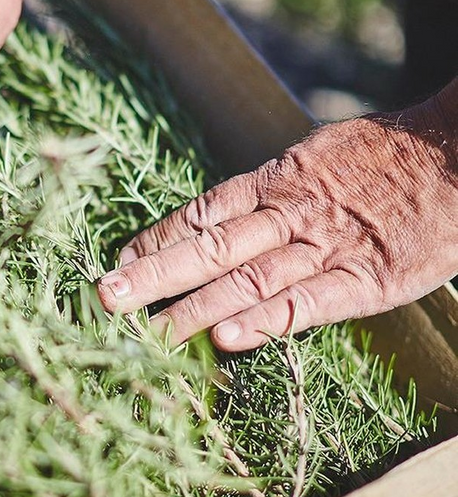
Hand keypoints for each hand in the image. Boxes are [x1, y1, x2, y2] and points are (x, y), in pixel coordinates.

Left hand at [97, 88, 457, 350]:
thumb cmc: (392, 157)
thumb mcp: (322, 156)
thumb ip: (276, 188)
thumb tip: (229, 213)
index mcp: (278, 181)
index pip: (203, 211)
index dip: (159, 237)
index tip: (119, 261)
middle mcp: (290, 214)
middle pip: (211, 246)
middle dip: (155, 275)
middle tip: (104, 298)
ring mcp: (326, 247)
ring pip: (247, 279)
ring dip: (193, 308)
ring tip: (147, 333)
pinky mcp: (366, 280)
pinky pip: (307, 304)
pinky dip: (265, 320)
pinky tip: (224, 339)